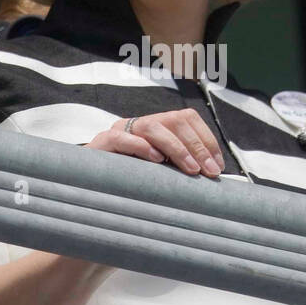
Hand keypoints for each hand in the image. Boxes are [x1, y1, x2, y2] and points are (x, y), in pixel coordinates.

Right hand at [86, 109, 225, 177]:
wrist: (88, 185)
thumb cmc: (129, 182)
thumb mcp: (159, 174)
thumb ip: (179, 170)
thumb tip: (212, 177)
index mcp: (157, 128)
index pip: (187, 119)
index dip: (206, 139)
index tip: (217, 165)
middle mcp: (140, 124)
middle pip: (174, 120)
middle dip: (197, 145)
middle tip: (208, 171)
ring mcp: (120, 131)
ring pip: (152, 126)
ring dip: (176, 147)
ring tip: (190, 169)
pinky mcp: (102, 143)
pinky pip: (122, 138)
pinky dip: (141, 146)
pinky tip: (157, 160)